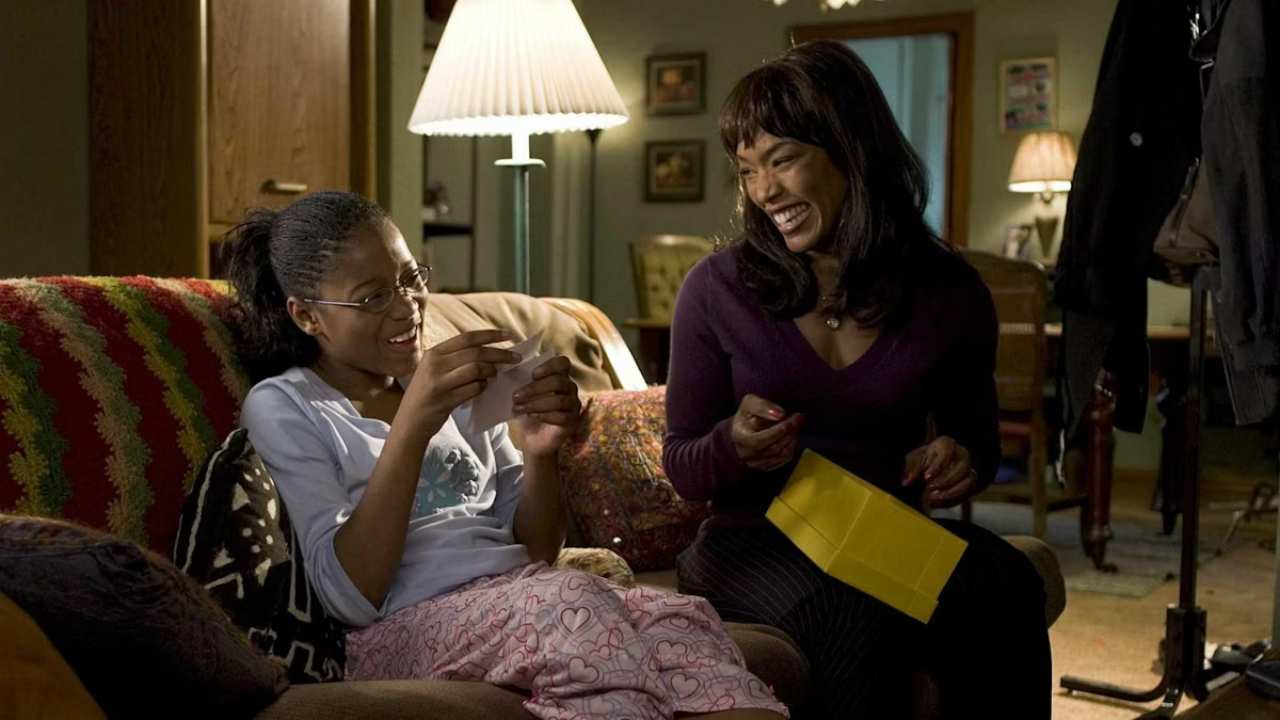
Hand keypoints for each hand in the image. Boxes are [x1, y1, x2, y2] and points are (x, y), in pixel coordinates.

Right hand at [404, 329, 521, 435]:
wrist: (410, 422)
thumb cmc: (427, 394)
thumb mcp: (434, 370)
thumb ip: (455, 358)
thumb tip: (488, 350)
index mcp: (434, 352)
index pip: (468, 338)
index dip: (490, 335)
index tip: (509, 334)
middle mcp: (435, 364)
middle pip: (476, 353)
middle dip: (500, 354)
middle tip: (516, 358)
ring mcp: (439, 382)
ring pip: (477, 370)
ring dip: (491, 372)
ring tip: (495, 375)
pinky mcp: (445, 400)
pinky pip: (474, 389)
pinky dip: (482, 387)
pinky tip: (482, 388)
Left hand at [512, 355, 581, 456]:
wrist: (533, 438)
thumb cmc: (528, 412)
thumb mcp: (523, 396)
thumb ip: (522, 384)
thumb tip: (510, 375)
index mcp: (560, 376)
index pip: (563, 363)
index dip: (549, 366)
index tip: (532, 375)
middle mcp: (570, 388)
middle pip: (558, 381)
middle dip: (534, 388)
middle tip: (516, 396)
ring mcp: (573, 405)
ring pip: (559, 400)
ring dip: (536, 404)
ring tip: (520, 408)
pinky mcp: (572, 421)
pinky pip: (561, 416)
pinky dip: (544, 415)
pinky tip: (531, 416)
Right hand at [730, 394, 802, 471]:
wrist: (742, 431)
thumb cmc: (746, 415)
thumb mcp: (749, 403)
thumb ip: (762, 406)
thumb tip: (780, 414)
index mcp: (739, 437)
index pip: (759, 440)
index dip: (778, 431)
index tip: (792, 420)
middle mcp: (746, 454)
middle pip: (773, 448)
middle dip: (789, 433)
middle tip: (799, 418)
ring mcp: (756, 463)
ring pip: (782, 454)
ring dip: (792, 438)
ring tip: (795, 425)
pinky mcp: (766, 467)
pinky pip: (785, 459)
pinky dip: (792, 446)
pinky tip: (791, 435)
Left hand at [902, 436, 976, 508]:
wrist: (933, 464)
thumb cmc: (924, 458)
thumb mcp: (914, 460)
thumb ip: (912, 470)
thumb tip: (906, 482)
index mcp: (947, 444)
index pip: (946, 453)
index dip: (937, 466)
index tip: (926, 477)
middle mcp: (962, 454)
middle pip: (961, 468)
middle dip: (946, 481)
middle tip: (930, 489)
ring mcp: (968, 468)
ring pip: (968, 481)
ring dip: (951, 492)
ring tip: (933, 498)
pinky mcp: (970, 483)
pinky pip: (967, 494)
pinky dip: (953, 500)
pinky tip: (938, 503)